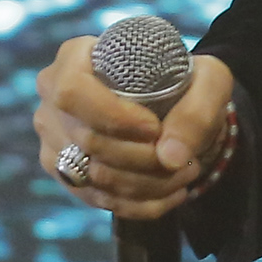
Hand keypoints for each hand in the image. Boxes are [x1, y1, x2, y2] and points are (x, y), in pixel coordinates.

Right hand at [30, 41, 233, 222]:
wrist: (172, 102)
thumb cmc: (185, 80)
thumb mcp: (208, 81)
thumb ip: (198, 111)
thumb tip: (170, 157)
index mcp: (74, 57)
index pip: (72, 91)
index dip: (112, 117)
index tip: (155, 129)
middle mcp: (52, 97)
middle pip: (87, 140)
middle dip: (141, 159)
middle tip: (184, 160)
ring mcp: (52, 137)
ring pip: (91, 175)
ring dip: (144, 185)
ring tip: (185, 175)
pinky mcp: (63, 171)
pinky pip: (95, 198)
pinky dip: (137, 203)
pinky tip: (171, 195)